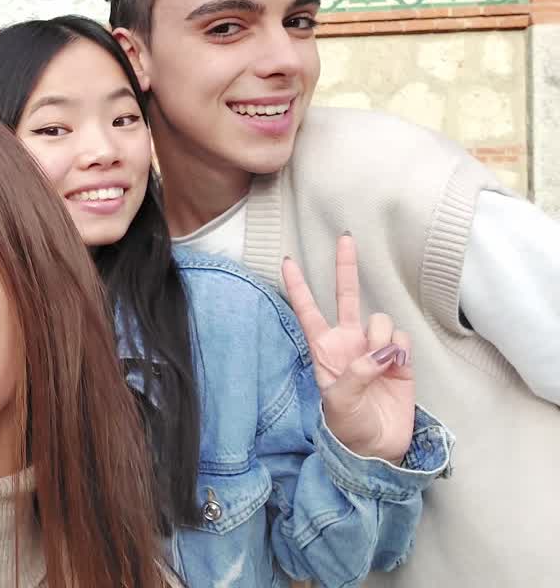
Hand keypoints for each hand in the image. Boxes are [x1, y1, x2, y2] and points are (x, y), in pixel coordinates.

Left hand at [282, 235, 415, 462]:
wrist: (378, 448)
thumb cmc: (348, 428)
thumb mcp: (340, 403)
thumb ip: (356, 374)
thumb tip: (381, 350)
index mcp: (323, 351)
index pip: (307, 312)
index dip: (297, 287)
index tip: (287, 261)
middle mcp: (347, 343)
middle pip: (345, 297)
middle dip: (346, 267)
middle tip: (345, 238)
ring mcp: (373, 348)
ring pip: (379, 319)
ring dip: (380, 336)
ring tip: (380, 366)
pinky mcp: (399, 358)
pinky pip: (400, 337)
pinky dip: (399, 348)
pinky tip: (396, 366)